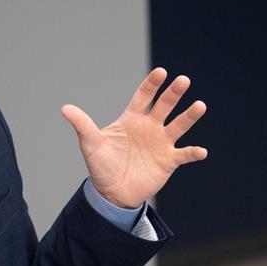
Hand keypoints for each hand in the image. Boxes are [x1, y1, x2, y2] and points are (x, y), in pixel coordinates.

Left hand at [61, 68, 207, 208]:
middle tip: (183, 80)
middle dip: (174, 93)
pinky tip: (201, 151)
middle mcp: (150, 127)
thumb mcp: (91, 144)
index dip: (152, 84)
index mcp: (132, 118)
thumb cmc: (102, 165)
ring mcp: (161, 143)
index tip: (161, 72)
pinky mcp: (168, 161)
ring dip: (189, 116)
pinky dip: (193, 153)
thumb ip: (83, 125)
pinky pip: (183, 154)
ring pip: (179, 125)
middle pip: (164, 106)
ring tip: (200, 106)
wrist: (112, 192)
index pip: (144, 96)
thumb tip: (64, 108)